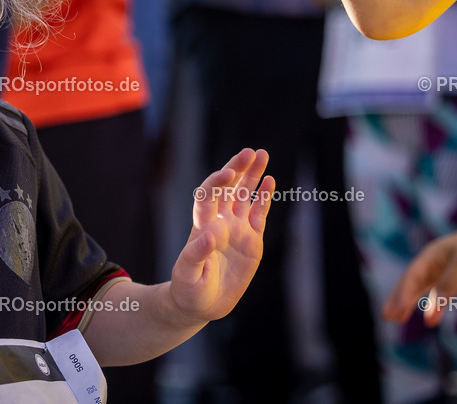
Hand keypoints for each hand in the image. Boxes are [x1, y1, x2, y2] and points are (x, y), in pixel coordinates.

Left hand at [169, 148, 273, 322]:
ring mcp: (236, 229)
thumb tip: (210, 235)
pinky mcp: (251, 240)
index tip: (228, 173)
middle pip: (227, 188)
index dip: (217, 182)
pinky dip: (264, 198)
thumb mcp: (186, 275)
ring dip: (252, 176)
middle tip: (251, 152)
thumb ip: (195, 256)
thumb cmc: (188, 289)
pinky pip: (259, 213)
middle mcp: (219, 222)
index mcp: (202, 226)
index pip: (208, 196)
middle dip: (238, 169)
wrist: (201, 303)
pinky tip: (270, 181)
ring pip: (244, 196)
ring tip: (262, 154)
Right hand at [382, 221, 456, 326]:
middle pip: (409, 284)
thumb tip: (434, 307)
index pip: (411, 278)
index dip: (403, 294)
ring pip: (421, 291)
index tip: (397, 310)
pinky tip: (430, 320)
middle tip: (387, 316)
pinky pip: (440, 297)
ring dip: (409, 304)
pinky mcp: (453, 282)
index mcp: (429, 257)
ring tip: (397, 319)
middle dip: (397, 299)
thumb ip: (448, 284)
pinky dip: (433, 308)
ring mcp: (441, 274)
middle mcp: (431, 266)